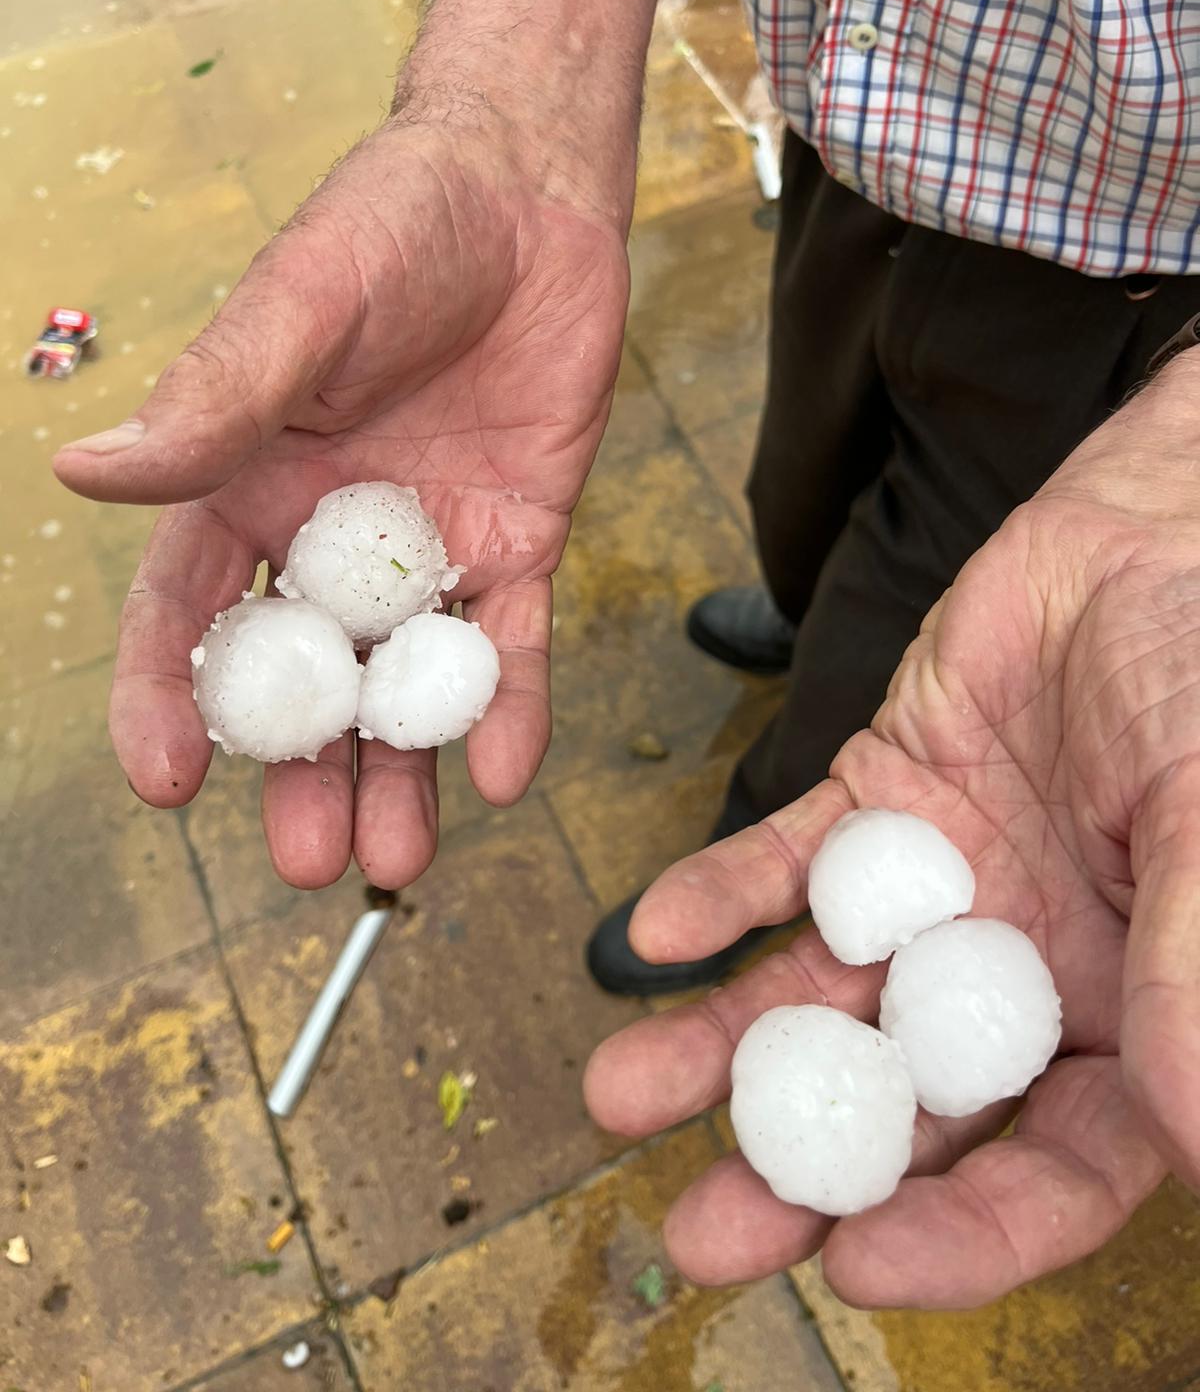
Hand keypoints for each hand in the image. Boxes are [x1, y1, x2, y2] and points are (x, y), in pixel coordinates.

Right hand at [54, 109, 629, 888]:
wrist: (529, 193)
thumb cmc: (394, 225)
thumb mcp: (298, 310)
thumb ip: (213, 402)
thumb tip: (82, 474)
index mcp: (247, 483)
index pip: (190, 610)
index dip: (169, 696)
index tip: (168, 782)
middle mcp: (327, 532)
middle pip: (303, 678)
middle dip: (301, 772)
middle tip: (311, 863)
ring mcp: (424, 544)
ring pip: (401, 683)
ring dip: (398, 773)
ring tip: (397, 864)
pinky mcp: (515, 538)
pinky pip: (506, 641)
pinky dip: (505, 709)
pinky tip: (502, 774)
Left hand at [585, 363, 1199, 1308]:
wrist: (1153, 535)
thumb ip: (1191, 970)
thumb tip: (1193, 1144)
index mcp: (1127, 1018)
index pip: (1049, 1170)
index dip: (963, 1233)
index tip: (855, 1267)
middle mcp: (1018, 978)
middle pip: (905, 1105)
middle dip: (801, 1168)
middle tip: (696, 1233)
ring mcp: (936, 893)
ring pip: (821, 993)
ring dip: (722, 1044)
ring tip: (618, 1092)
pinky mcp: (875, 800)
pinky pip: (786, 861)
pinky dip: (719, 895)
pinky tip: (654, 934)